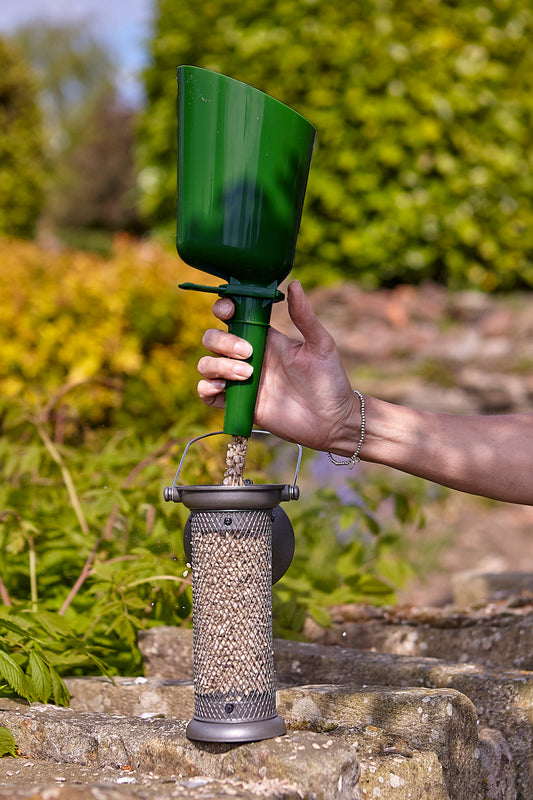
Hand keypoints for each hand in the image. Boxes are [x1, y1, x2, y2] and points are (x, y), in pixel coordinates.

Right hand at [197, 280, 357, 451]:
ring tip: (247, 375)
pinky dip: (206, 388)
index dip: (223, 309)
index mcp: (264, 337)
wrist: (331, 420)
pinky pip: (206, 393)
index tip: (229, 311)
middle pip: (212, 339)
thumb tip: (294, 284)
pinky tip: (224, 389)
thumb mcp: (320, 345)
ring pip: (206, 364)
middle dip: (222, 342)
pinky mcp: (238, 404)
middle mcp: (247, 356)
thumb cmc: (329, 380)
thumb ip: (305, 317)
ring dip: (218, 366)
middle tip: (249, 354)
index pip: (232, 316)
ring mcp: (240, 381)